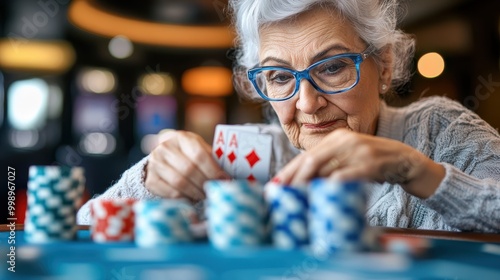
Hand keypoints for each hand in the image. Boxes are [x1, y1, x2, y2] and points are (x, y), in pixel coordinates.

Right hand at [145, 130, 229, 200]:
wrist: (163, 160)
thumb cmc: (188, 156)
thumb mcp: (199, 150)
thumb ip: (212, 159)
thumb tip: (226, 177)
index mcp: (181, 138)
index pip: (199, 154)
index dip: (213, 169)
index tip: (224, 179)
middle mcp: (165, 148)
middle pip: (189, 169)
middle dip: (205, 183)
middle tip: (215, 191)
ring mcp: (155, 163)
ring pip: (180, 182)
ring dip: (196, 192)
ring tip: (205, 196)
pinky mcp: (150, 179)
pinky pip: (170, 193)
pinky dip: (184, 198)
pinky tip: (192, 199)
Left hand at [274, 128, 444, 197]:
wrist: (405, 160)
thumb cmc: (372, 162)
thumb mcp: (348, 158)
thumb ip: (328, 166)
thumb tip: (302, 182)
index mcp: (335, 139)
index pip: (306, 156)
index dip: (289, 171)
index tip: (275, 185)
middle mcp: (344, 141)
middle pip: (310, 161)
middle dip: (293, 180)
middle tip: (282, 195)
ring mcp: (357, 151)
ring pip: (324, 168)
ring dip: (308, 185)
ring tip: (296, 199)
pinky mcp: (370, 163)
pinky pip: (345, 176)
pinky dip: (331, 186)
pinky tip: (322, 196)